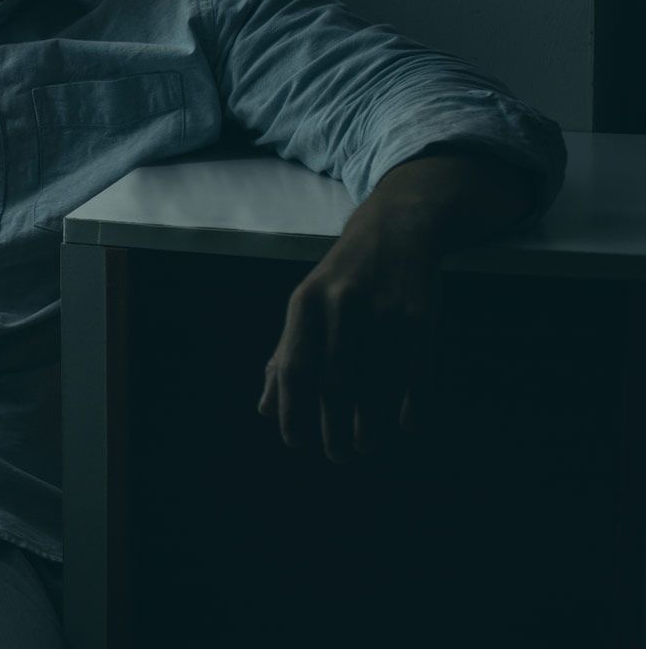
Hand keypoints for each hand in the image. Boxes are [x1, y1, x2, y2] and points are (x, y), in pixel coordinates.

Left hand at [256, 204, 442, 461]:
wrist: (395, 229)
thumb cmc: (342, 279)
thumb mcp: (306, 305)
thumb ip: (286, 354)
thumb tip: (264, 410)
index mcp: (305, 303)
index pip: (294, 367)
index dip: (292, 409)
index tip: (295, 443)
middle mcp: (341, 306)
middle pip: (335, 382)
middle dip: (333, 427)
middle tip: (338, 456)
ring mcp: (383, 310)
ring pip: (375, 381)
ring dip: (370, 422)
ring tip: (365, 445)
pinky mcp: (421, 315)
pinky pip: (416, 370)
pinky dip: (411, 403)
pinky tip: (406, 425)